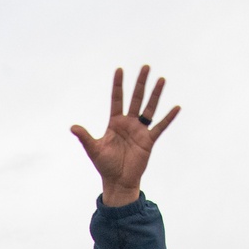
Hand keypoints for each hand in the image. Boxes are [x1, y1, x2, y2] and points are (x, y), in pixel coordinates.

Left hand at [71, 66, 179, 206]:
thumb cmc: (105, 166)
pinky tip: (176, 107)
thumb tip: (72, 127)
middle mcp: (128, 123)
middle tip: (146, 67)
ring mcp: (139, 130)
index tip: (120, 70)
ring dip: (155, 94)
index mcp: (115, 123)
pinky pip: (160, 127)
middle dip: (140, 83)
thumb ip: (85, 137)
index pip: (117, 99)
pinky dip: (168, 118)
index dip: (118, 85)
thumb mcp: (94, 150)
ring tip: (161, 79)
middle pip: (135, 98)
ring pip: (149, 108)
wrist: (118, 182)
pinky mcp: (149, 141)